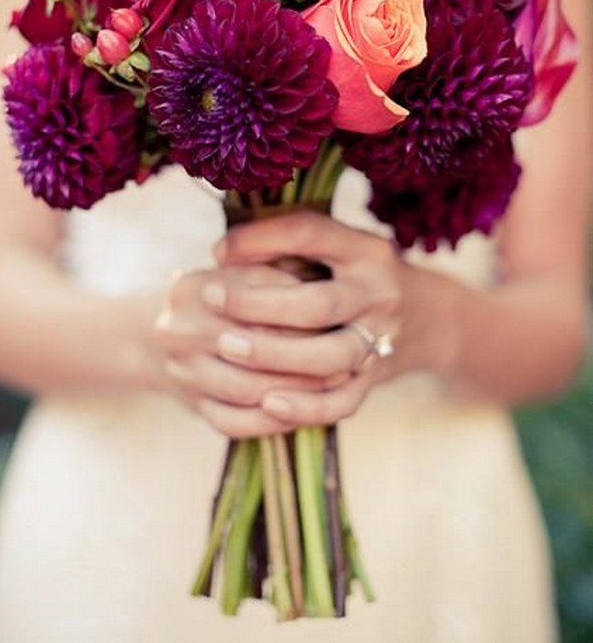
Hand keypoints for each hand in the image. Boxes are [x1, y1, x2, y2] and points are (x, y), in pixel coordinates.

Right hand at [153, 262, 343, 437]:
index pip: (253, 298)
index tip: (336, 310)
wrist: (159, 336)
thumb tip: (322, 281)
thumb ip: (274, 271)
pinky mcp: (193, 405)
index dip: (298, 306)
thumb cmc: (218, 294)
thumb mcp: (239, 271)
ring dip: (298, 389)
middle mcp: (180, 330)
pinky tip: (304, 410)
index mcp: (192, 288)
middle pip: (251, 346)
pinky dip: (273, 421)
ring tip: (336, 381)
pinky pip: (236, 423)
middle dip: (304, 351)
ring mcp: (183, 372)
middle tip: (347, 350)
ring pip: (249, 388)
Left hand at [207, 212, 413, 428]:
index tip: (218, 251)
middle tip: (211, 298)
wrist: (429, 316)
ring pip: (331, 356)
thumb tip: (223, 254)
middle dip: (259, 304)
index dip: (260, 240)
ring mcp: (381, 339)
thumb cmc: (357, 273)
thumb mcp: (339, 245)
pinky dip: (305, 407)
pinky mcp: (376, 378)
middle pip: (319, 304)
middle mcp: (378, 292)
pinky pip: (343, 401)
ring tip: (227, 347)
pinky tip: (266, 403)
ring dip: (275, 355)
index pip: (310, 235)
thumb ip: (292, 245)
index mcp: (364, 250)